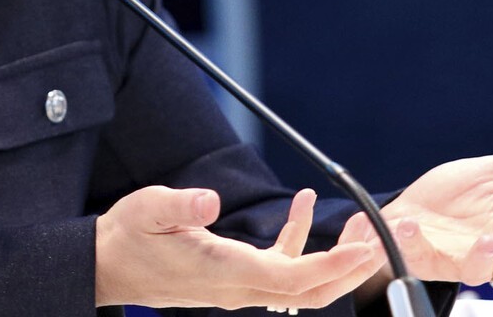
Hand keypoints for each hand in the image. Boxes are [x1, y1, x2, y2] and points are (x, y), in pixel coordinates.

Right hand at [95, 186, 379, 309]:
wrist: (111, 265)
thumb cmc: (129, 237)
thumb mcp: (147, 209)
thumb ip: (179, 205)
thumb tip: (207, 200)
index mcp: (225, 272)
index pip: (293, 278)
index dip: (332, 265)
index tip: (363, 248)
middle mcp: (240, 287)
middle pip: (311, 290)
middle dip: (352, 266)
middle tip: (381, 235)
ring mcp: (240, 285)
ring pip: (302, 282)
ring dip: (334, 256)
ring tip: (358, 222)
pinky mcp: (236, 275)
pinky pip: (281, 264)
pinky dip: (299, 238)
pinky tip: (302, 206)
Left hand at [339, 148, 492, 291]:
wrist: (414, 207)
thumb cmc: (461, 195)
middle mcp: (491, 248)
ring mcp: (456, 256)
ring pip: (476, 270)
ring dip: (481, 257)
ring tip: (485, 240)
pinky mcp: (422, 255)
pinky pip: (416, 252)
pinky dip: (412, 238)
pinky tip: (410, 222)